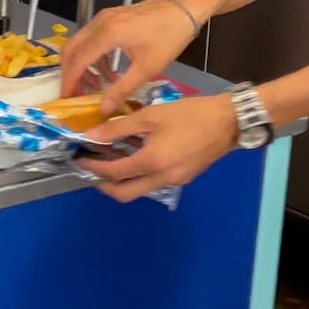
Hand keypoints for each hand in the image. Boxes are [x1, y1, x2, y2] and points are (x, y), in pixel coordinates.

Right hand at [57, 0, 199, 112]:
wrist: (186, 7)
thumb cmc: (170, 36)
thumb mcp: (148, 68)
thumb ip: (122, 89)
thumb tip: (103, 108)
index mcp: (106, 35)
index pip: (77, 61)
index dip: (69, 81)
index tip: (66, 99)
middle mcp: (99, 23)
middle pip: (71, 50)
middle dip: (70, 73)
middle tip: (76, 94)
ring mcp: (104, 18)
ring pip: (80, 43)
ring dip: (82, 65)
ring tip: (95, 87)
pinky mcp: (111, 17)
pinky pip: (92, 38)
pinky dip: (94, 56)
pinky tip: (108, 73)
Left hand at [79, 93, 238, 202]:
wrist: (228, 121)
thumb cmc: (189, 114)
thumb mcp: (150, 115)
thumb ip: (118, 127)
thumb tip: (92, 135)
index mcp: (151, 163)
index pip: (113, 173)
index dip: (93, 168)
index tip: (79, 159)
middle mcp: (162, 179)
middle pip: (125, 194)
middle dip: (104, 185)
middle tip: (91, 169)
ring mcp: (175, 181)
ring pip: (140, 190)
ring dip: (122, 181)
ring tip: (110, 161)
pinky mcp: (184, 177)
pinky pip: (154, 183)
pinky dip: (138, 176)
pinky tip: (134, 157)